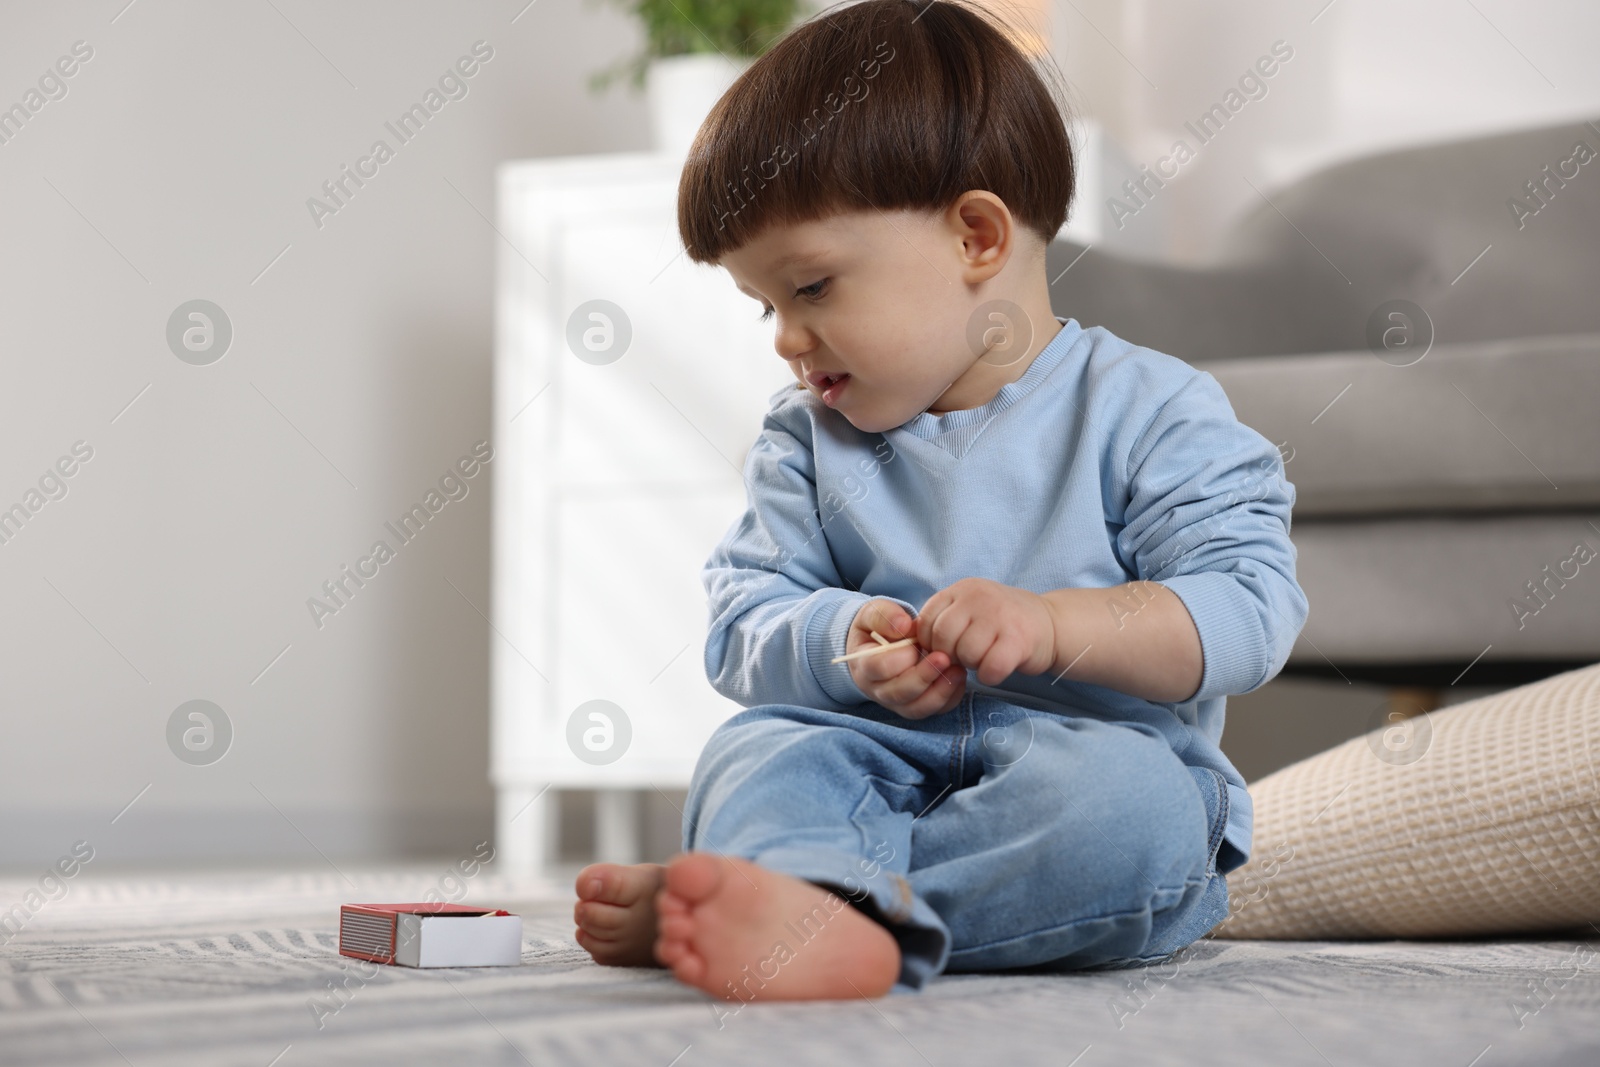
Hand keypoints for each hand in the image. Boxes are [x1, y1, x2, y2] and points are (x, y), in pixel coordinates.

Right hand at [846, 599, 966, 719]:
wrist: (880, 643)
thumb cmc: (877, 627)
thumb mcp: (874, 613)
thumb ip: (885, 615)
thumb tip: (903, 624)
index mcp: (864, 665)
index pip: (879, 668)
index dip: (901, 656)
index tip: (917, 641)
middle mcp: (877, 689)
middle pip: (899, 693)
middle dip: (924, 676)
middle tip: (944, 657)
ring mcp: (896, 703)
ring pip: (917, 708)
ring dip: (940, 691)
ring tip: (957, 670)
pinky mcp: (915, 706)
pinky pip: (934, 710)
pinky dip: (949, 698)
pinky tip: (958, 677)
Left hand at [916, 578, 1056, 686]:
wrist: (1051, 624)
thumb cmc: (1002, 622)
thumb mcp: (970, 609)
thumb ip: (944, 619)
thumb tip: (914, 643)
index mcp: (962, 589)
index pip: (927, 619)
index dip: (931, 642)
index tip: (946, 649)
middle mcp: (980, 597)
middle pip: (943, 638)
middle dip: (951, 655)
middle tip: (968, 656)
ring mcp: (1000, 616)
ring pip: (966, 654)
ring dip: (973, 664)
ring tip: (986, 656)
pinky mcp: (1019, 639)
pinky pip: (989, 668)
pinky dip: (990, 675)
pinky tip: (998, 667)